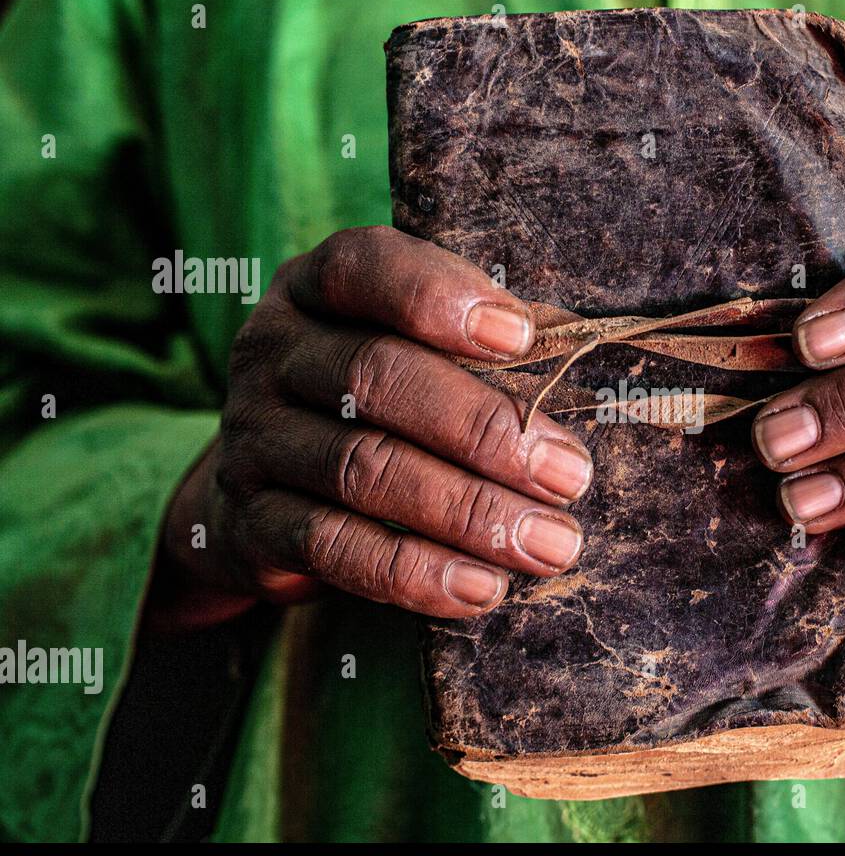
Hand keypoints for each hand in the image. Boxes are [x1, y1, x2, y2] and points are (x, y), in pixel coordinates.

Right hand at [154, 226, 591, 627]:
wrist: (264, 498)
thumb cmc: (378, 406)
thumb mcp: (417, 353)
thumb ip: (484, 344)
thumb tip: (583, 351)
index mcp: (317, 291)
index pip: (363, 267)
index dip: (438, 297)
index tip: (521, 337)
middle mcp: (272, 354)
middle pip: (375, 376)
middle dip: (483, 428)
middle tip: (570, 474)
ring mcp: (253, 439)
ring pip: (363, 469)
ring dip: (469, 512)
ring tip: (549, 544)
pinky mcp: (251, 523)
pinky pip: (334, 547)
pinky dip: (415, 571)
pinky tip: (483, 588)